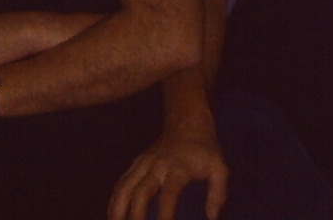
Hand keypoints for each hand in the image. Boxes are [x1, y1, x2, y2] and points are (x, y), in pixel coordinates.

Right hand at [110, 126, 228, 219]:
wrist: (187, 121)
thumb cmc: (204, 148)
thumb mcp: (219, 167)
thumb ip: (218, 193)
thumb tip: (212, 217)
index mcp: (178, 168)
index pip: (169, 194)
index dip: (165, 213)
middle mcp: (157, 165)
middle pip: (141, 192)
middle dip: (135, 215)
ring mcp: (144, 163)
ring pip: (125, 187)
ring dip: (118, 208)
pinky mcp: (136, 163)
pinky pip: (122, 183)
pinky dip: (115, 200)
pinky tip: (113, 215)